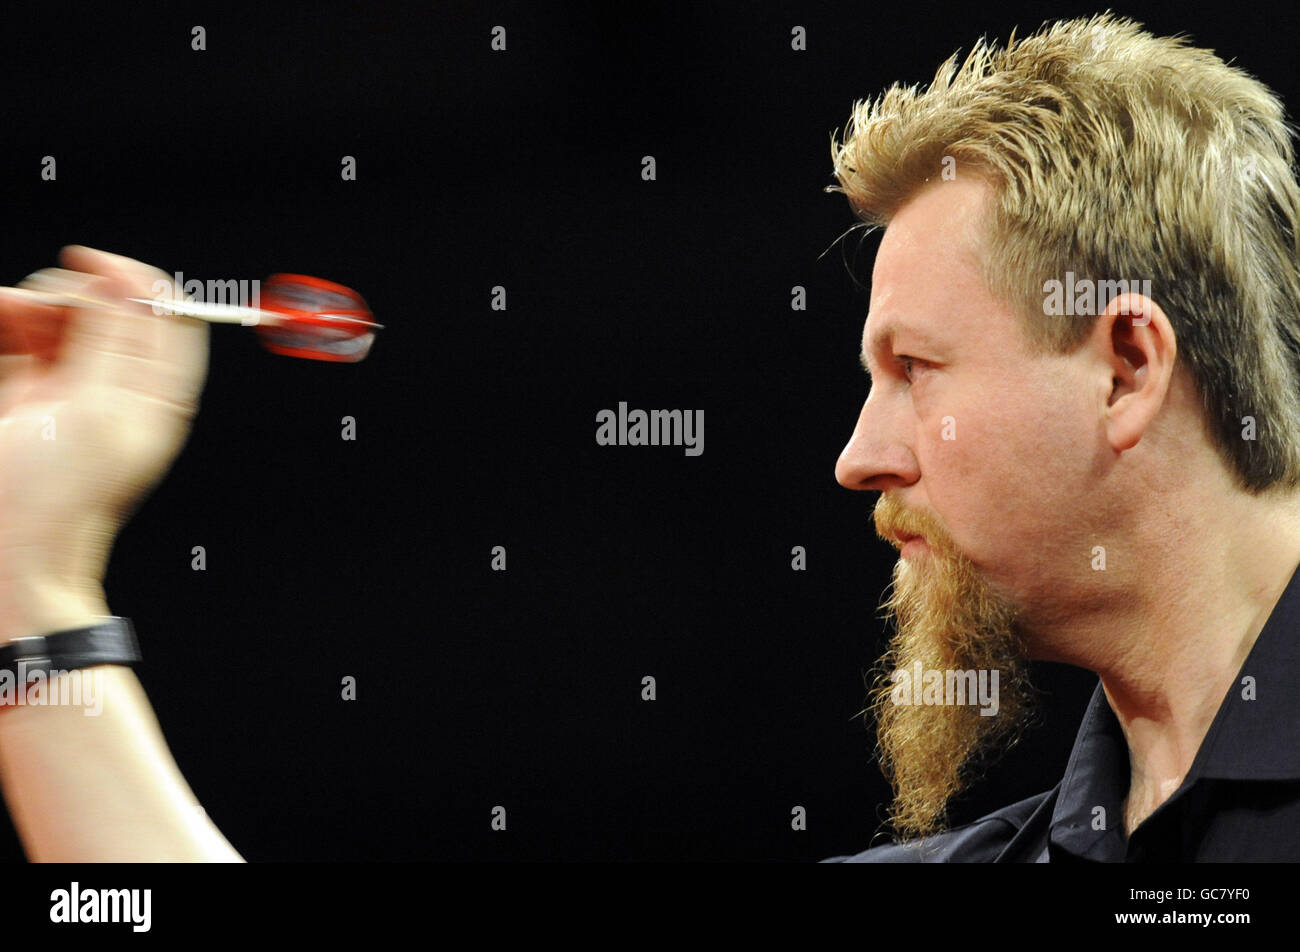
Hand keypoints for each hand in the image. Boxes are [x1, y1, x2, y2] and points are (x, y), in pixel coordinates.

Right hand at [0, 246, 208, 639]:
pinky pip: (26, 335)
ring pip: (61, 314)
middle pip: (108, 306)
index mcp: (157, 394)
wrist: (6, 553)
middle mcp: (121, 387)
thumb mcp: (94, 411)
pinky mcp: (31, 393)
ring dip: (29, 304)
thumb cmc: (53, 499)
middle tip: (32, 315)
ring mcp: (75, 388)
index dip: (132, 281)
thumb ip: (113, 342)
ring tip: (4, 316)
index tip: (88, 265)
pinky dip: (11, 320)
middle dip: (67, 296)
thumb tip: (131, 282)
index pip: (165, 314)